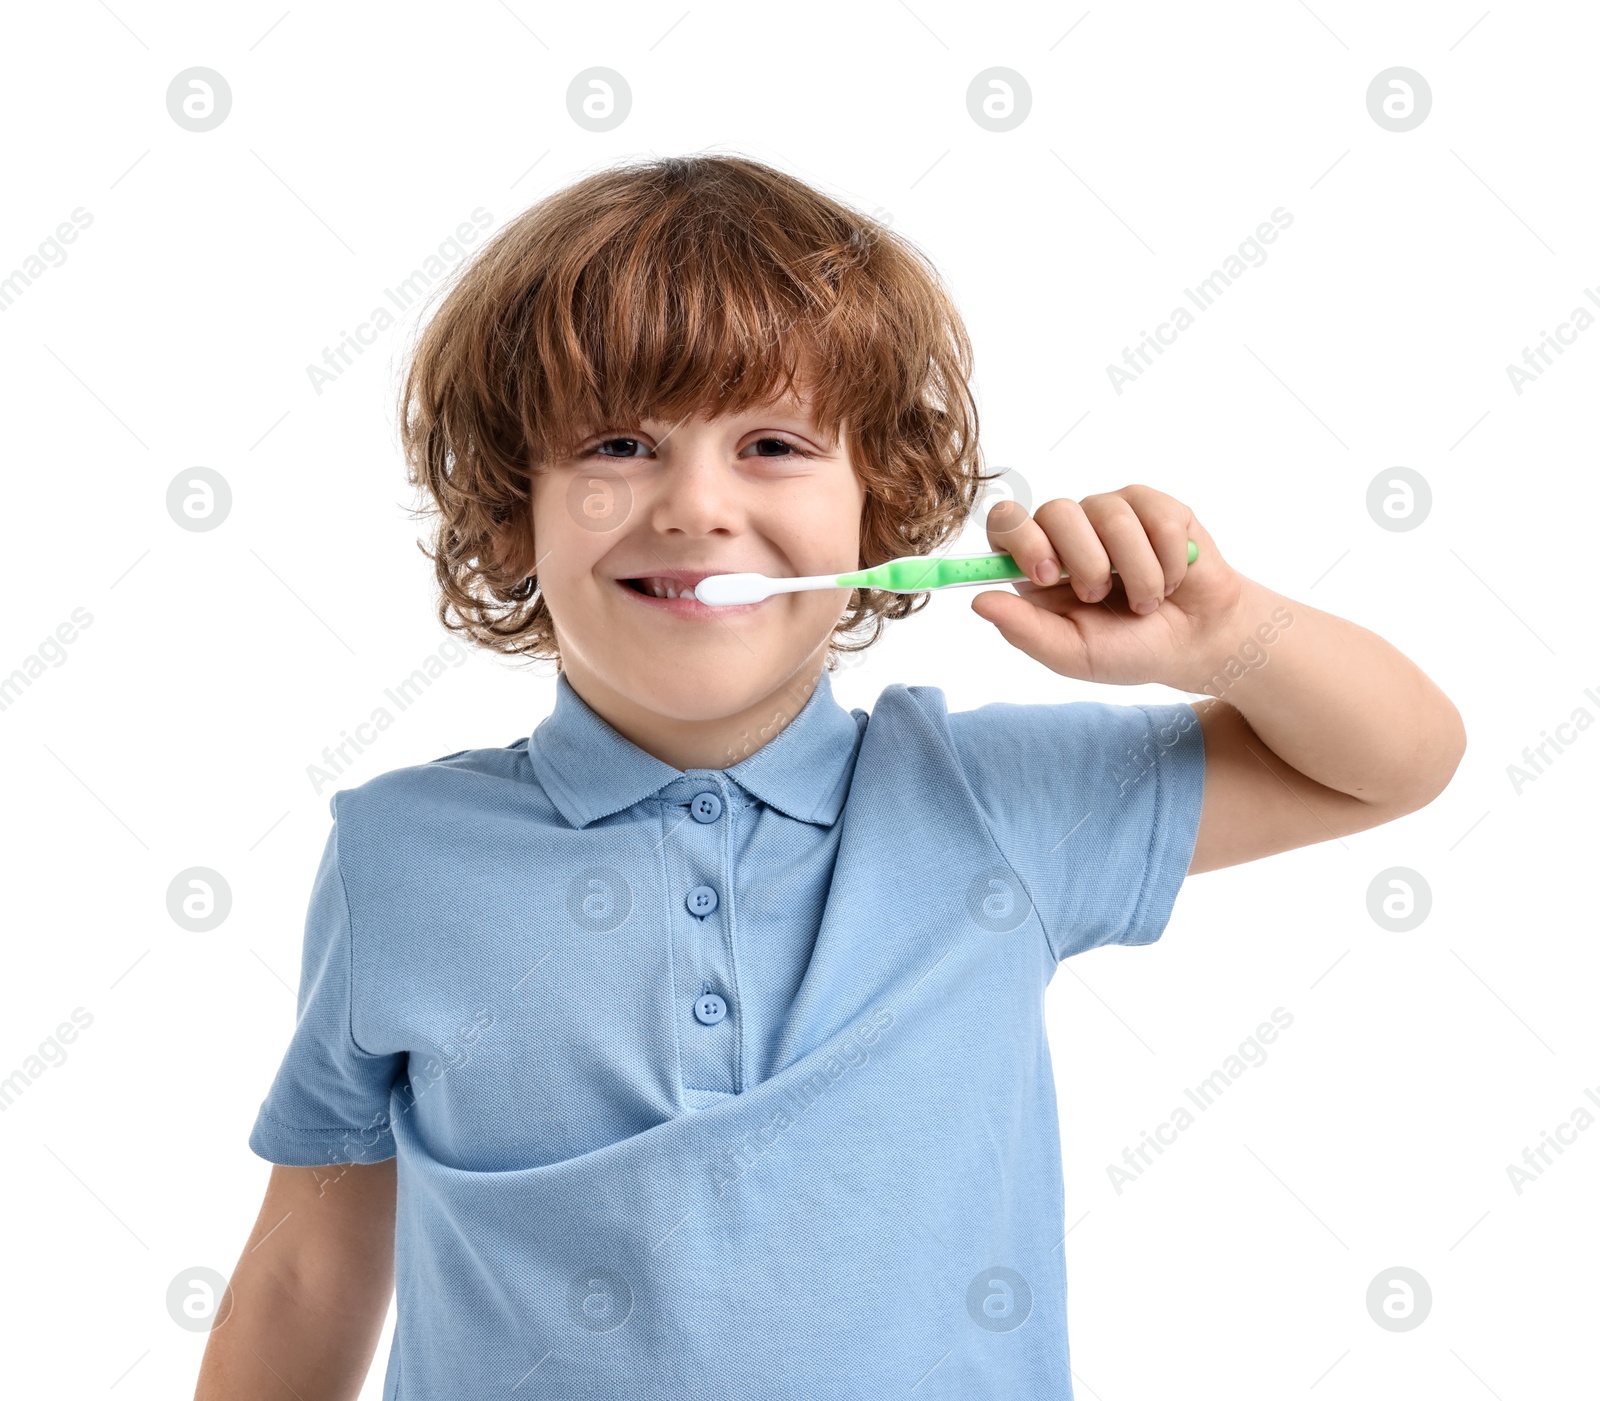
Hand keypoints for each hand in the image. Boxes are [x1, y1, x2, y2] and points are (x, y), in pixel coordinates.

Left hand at [970, 485, 1244, 687]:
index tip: (1046, 573)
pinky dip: (1170, 563)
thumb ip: (1024, 628)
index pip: (1006, 522)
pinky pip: (1158, 519)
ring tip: (1144, 602)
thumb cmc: (1128, 649)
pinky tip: (1172, 581)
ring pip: (1111, 516)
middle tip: (1100, 596)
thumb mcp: (1071, 653)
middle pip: (1057, 511)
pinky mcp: (1158, 508)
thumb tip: (977, 601)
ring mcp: (1113, 514)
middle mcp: (1071, 532)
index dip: (1020, 538)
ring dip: (1136, 573)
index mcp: (1039, 564)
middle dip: (1084, 561)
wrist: (1196, 645)